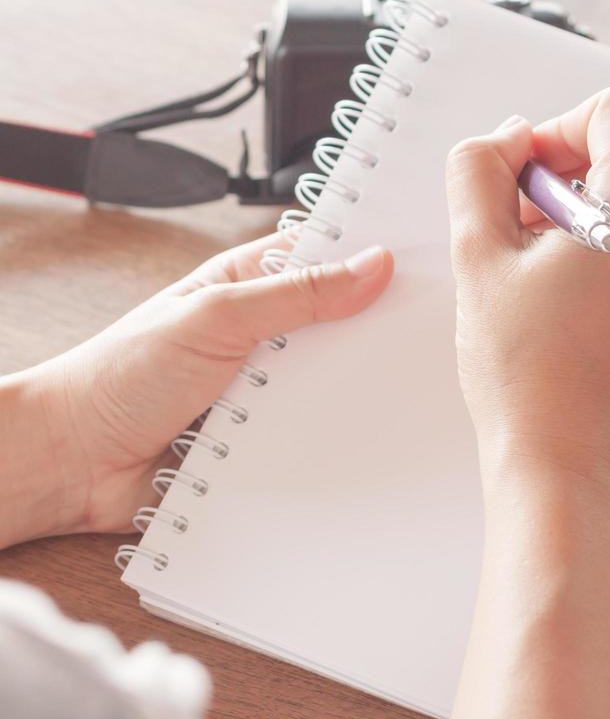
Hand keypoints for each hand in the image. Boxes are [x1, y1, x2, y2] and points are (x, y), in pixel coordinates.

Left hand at [1, 235, 391, 543]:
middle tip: (426, 330)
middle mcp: (263, 335)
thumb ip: (295, 293)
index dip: (371, 257)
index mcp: (248, 285)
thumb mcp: (215, 316)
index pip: (325, 258)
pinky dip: (337, 435)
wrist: (75, 461)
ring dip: (355, 387)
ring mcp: (268, 388)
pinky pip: (318, 432)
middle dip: (375, 328)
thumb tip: (370, 265)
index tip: (423, 263)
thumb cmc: (121, 372)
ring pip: (335, 381)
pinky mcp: (268, 438)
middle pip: (340, 322)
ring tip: (401, 387)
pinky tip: (363, 436)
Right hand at [446, 85, 609, 500]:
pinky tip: (568, 313)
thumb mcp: (478, 257)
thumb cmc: (527, 380)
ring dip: (584, 229)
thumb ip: (480, 171)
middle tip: (516, 240)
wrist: (568, 470)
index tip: (528, 177)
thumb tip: (509, 141)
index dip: (559, 128)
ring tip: (538, 287)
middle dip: (563, 187)